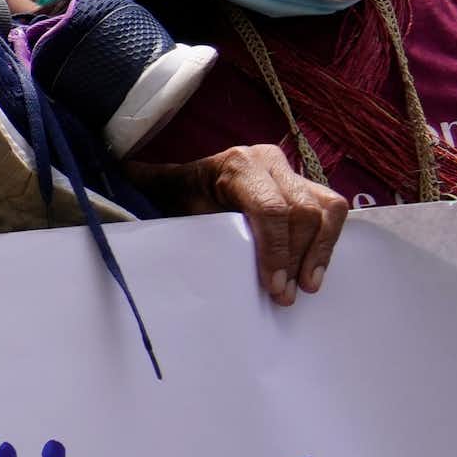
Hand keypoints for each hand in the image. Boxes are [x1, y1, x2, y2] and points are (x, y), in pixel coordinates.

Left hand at [130, 142, 348, 305]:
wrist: (195, 181)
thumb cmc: (182, 193)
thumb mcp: (168, 193)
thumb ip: (152, 186)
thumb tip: (125, 174)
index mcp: (237, 164)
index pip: (270, 209)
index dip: (275, 251)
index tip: (275, 287)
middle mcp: (269, 161)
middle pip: (301, 213)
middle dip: (295, 259)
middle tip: (285, 296)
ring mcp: (291, 171)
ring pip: (324, 210)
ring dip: (317, 253)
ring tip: (305, 287)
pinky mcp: (307, 184)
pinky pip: (332, 211)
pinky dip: (326, 243)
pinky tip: (315, 272)